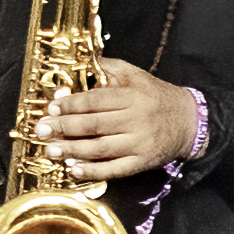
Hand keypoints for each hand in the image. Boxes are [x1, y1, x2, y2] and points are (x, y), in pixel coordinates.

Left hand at [38, 57, 198, 180]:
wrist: (190, 120)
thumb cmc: (157, 96)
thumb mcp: (137, 75)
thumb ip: (110, 68)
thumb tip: (82, 62)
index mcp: (133, 96)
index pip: (97, 101)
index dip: (71, 105)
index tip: (52, 108)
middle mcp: (137, 119)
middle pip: (95, 125)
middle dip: (65, 128)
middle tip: (42, 130)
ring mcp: (140, 143)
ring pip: (102, 148)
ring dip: (73, 150)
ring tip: (52, 150)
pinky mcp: (143, 162)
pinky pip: (115, 169)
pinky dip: (93, 171)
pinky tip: (74, 169)